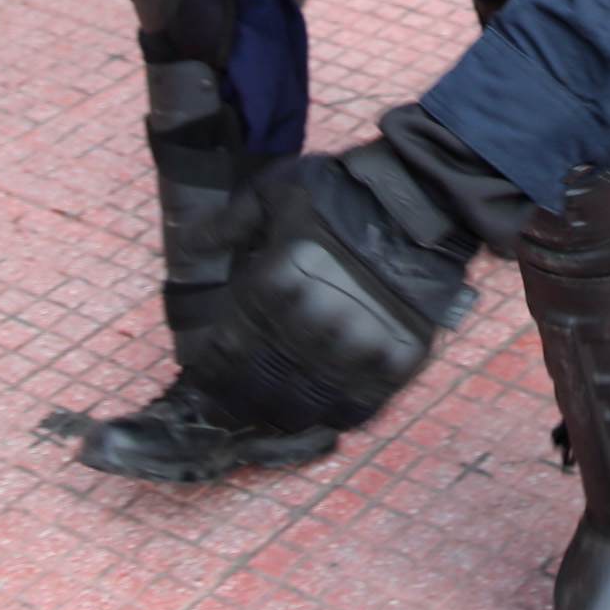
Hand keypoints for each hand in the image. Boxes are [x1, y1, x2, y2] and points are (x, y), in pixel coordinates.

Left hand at [175, 148, 472, 436]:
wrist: (420, 199)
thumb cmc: (339, 195)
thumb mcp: (273, 193)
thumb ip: (226, 224)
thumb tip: (190, 247)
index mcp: (274, 284)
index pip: (225, 356)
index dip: (208, 380)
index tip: (203, 390)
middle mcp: (312, 322)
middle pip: (261, 388)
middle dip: (240, 405)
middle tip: (234, 411)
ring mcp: (357, 346)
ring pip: (306, 407)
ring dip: (285, 417)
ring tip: (277, 415)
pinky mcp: (396, 360)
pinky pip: (356, 409)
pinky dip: (336, 416)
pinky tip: (325, 412)